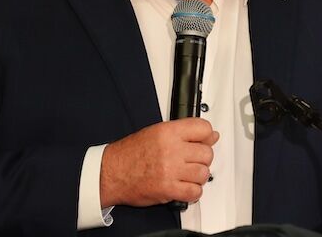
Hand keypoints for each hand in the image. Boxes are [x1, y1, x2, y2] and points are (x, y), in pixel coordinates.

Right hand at [99, 118, 218, 207]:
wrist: (111, 173)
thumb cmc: (130, 153)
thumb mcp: (156, 132)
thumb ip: (184, 132)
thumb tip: (211, 135)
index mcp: (168, 132)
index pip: (204, 129)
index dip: (207, 136)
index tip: (204, 141)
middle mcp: (171, 150)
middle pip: (206, 153)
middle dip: (201, 158)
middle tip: (191, 160)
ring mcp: (170, 170)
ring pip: (203, 173)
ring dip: (198, 176)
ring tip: (186, 174)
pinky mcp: (168, 189)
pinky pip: (195, 192)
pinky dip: (193, 192)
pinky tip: (185, 186)